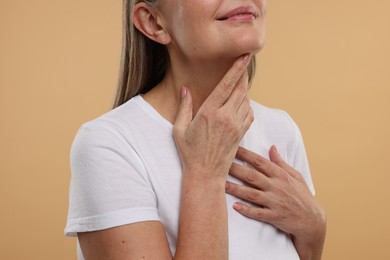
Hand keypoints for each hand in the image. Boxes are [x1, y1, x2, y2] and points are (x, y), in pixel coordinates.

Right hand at [173, 55, 253, 178]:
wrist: (206, 175)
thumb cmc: (189, 152)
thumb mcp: (179, 129)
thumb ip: (184, 107)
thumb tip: (184, 89)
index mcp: (209, 113)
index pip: (226, 85)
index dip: (236, 68)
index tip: (244, 56)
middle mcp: (225, 117)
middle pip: (240, 89)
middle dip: (243, 74)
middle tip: (244, 63)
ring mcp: (236, 126)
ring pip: (246, 100)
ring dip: (244, 90)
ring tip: (239, 83)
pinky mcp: (241, 134)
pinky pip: (249, 113)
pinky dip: (247, 104)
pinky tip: (240, 103)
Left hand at [225, 146, 325, 259]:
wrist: (313, 221)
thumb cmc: (303, 196)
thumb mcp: (296, 176)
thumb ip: (281, 163)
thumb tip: (272, 147)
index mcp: (281, 175)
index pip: (260, 162)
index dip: (245, 154)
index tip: (232, 147)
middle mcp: (277, 187)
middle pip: (252, 176)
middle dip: (235, 169)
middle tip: (219, 163)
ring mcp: (275, 202)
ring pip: (251, 194)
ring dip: (235, 189)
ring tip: (220, 184)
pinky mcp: (275, 216)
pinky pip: (258, 213)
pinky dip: (247, 210)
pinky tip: (234, 206)